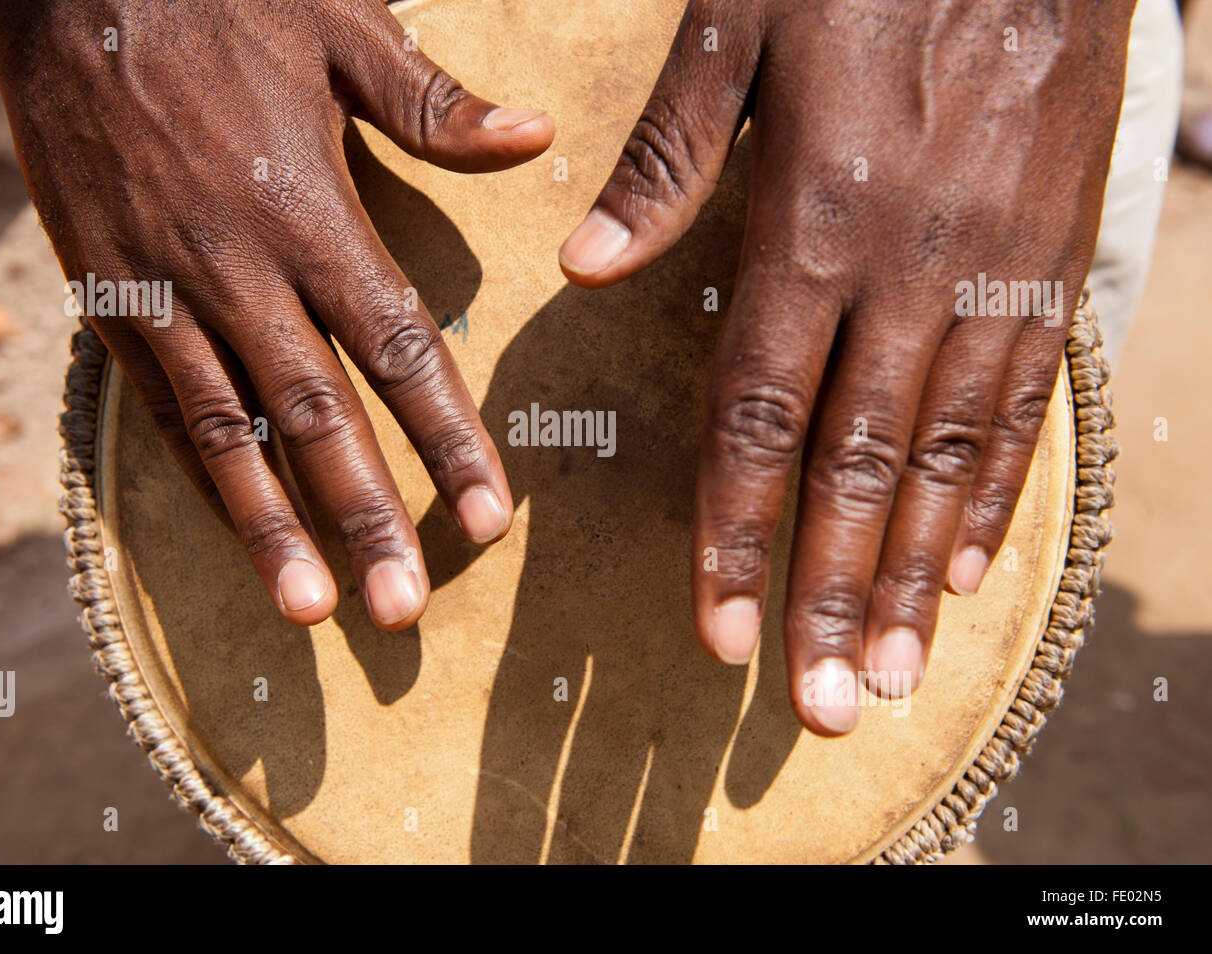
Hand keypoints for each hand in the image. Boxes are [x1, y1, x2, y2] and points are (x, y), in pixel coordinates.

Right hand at [0, 0, 552, 628]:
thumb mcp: (339, 26)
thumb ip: (434, 106)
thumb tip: (535, 139)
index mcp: (311, 211)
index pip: (397, 349)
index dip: (446, 440)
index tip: (488, 518)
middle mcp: (239, 268)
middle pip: (317, 417)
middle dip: (367, 517)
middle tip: (403, 610)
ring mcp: (164, 290)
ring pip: (229, 432)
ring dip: (272, 528)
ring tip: (312, 611)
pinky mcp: (107, 296)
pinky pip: (161, 404)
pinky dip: (202, 474)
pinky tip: (237, 533)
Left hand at [560, 0, 1131, 733]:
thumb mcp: (738, 33)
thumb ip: (665, 165)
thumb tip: (582, 268)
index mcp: (812, 224)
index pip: (759, 417)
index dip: (735, 535)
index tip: (720, 636)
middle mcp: (906, 272)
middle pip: (856, 467)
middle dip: (830, 596)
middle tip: (817, 706)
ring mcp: (992, 276)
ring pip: (946, 457)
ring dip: (917, 577)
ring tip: (892, 673)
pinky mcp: (1052, 266)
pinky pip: (1020, 404)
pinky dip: (994, 494)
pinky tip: (970, 568)